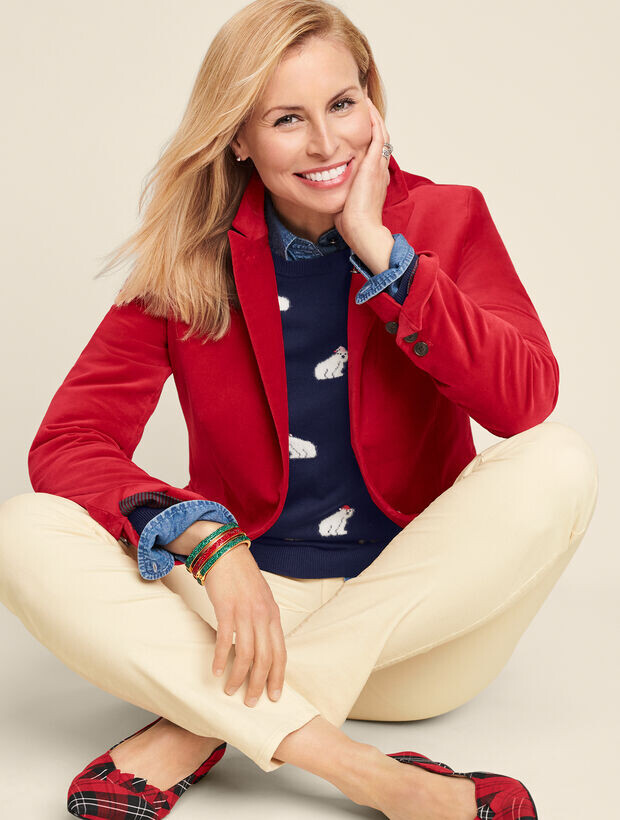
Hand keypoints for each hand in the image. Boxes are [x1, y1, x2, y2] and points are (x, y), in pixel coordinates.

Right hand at [202, 537, 285, 707]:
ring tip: (230, 690)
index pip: (281, 653)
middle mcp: (262, 616)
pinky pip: (224, 639)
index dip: (278, 677)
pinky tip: (215, 671)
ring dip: (238, 676)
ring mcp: (244, 612)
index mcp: (273, 615)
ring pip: (245, 653)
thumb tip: (264, 646)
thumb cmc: (242, 577)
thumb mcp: (261, 599)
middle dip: (259, 684)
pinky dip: (219, 658)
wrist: (225, 552)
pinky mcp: (226, 608)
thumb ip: (264, 621)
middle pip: (265, 658)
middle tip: (251, 703)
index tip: (274, 697)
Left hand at [333, 96, 391, 247]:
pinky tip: (366, 107)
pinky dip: (373, 119)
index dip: (367, 133)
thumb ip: (340, 191)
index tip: (356, 121)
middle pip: (379, 136)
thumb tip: (326, 188)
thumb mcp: (345, 202)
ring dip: (373, 114)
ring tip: (364, 98)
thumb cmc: (352, 224)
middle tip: (361, 102)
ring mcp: (378, 166)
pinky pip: (377, 135)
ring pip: (380, 132)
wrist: (362, 232)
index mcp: (373, 177)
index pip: (373, 149)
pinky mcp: (373, 165)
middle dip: (371, 119)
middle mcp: (379, 169)